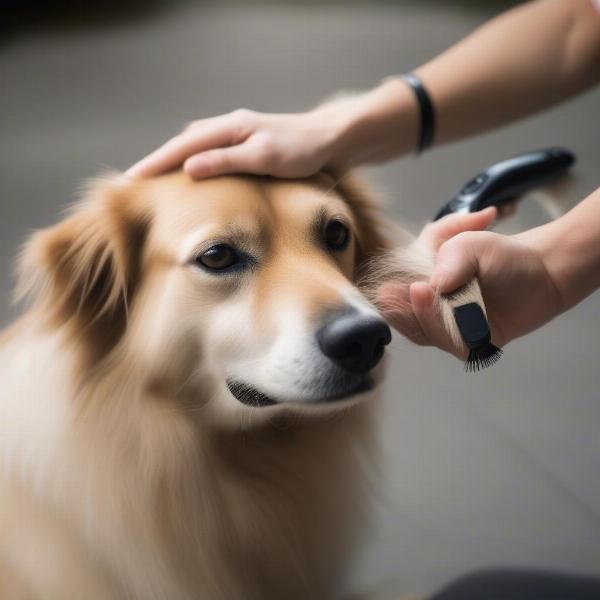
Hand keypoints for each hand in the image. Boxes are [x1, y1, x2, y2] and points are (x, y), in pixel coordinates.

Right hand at [126, 104, 350, 179]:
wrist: (330, 139)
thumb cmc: (301, 150)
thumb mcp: (264, 157)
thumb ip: (227, 161)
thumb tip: (187, 168)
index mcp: (229, 127)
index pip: (183, 146)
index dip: (156, 162)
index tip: (132, 178)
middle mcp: (228, 126)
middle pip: (183, 143)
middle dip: (158, 160)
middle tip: (134, 179)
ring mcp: (236, 132)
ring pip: (195, 144)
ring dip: (174, 158)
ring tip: (156, 177)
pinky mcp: (245, 142)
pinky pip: (209, 148)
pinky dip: (193, 158)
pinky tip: (192, 170)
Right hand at [377, 208, 564, 357]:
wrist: (542, 271)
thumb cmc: (500, 254)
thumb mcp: (470, 244)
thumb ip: (452, 256)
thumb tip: (436, 284)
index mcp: (418, 284)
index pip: (391, 297)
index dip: (388, 298)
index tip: (388, 289)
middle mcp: (428, 309)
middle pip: (404, 319)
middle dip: (406, 310)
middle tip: (417, 289)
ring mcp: (448, 329)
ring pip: (427, 334)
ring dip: (432, 320)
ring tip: (443, 299)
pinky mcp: (470, 345)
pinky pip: (455, 346)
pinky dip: (458, 333)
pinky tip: (469, 317)